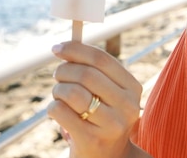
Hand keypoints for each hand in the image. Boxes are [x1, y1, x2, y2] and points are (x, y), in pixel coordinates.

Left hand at [47, 41, 142, 157]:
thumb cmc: (101, 117)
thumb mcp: (107, 93)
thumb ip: (93, 70)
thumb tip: (64, 46)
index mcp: (133, 88)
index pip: (102, 59)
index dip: (76, 49)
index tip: (57, 48)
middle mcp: (127, 106)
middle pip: (87, 74)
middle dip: (64, 70)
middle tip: (56, 76)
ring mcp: (111, 125)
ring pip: (72, 92)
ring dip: (57, 90)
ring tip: (58, 95)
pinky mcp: (92, 140)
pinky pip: (61, 111)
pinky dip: (52, 107)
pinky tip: (58, 113)